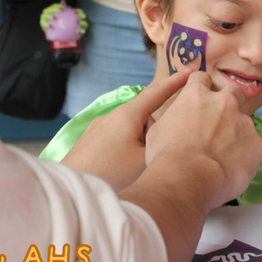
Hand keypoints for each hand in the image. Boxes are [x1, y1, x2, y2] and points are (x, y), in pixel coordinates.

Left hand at [62, 70, 192, 190]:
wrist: (71, 189)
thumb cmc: (111, 174)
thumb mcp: (146, 159)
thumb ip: (160, 142)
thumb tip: (163, 137)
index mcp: (128, 115)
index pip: (156, 92)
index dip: (174, 83)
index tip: (189, 72)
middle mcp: (111, 116)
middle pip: (144, 118)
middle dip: (154, 134)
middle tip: (152, 158)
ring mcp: (98, 129)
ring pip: (130, 132)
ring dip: (138, 146)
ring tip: (133, 171)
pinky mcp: (89, 143)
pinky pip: (116, 141)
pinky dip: (124, 152)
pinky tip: (119, 172)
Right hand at [144, 71, 261, 207]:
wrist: (187, 180)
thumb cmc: (166, 157)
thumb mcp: (157, 131)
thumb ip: (172, 119)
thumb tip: (173, 121)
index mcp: (196, 95)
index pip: (202, 78)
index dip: (201, 88)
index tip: (201, 99)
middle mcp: (224, 102)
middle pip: (233, 92)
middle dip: (227, 103)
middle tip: (218, 124)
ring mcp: (243, 122)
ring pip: (244, 122)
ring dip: (236, 133)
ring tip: (222, 154)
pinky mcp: (256, 143)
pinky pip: (253, 146)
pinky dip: (245, 154)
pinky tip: (232, 167)